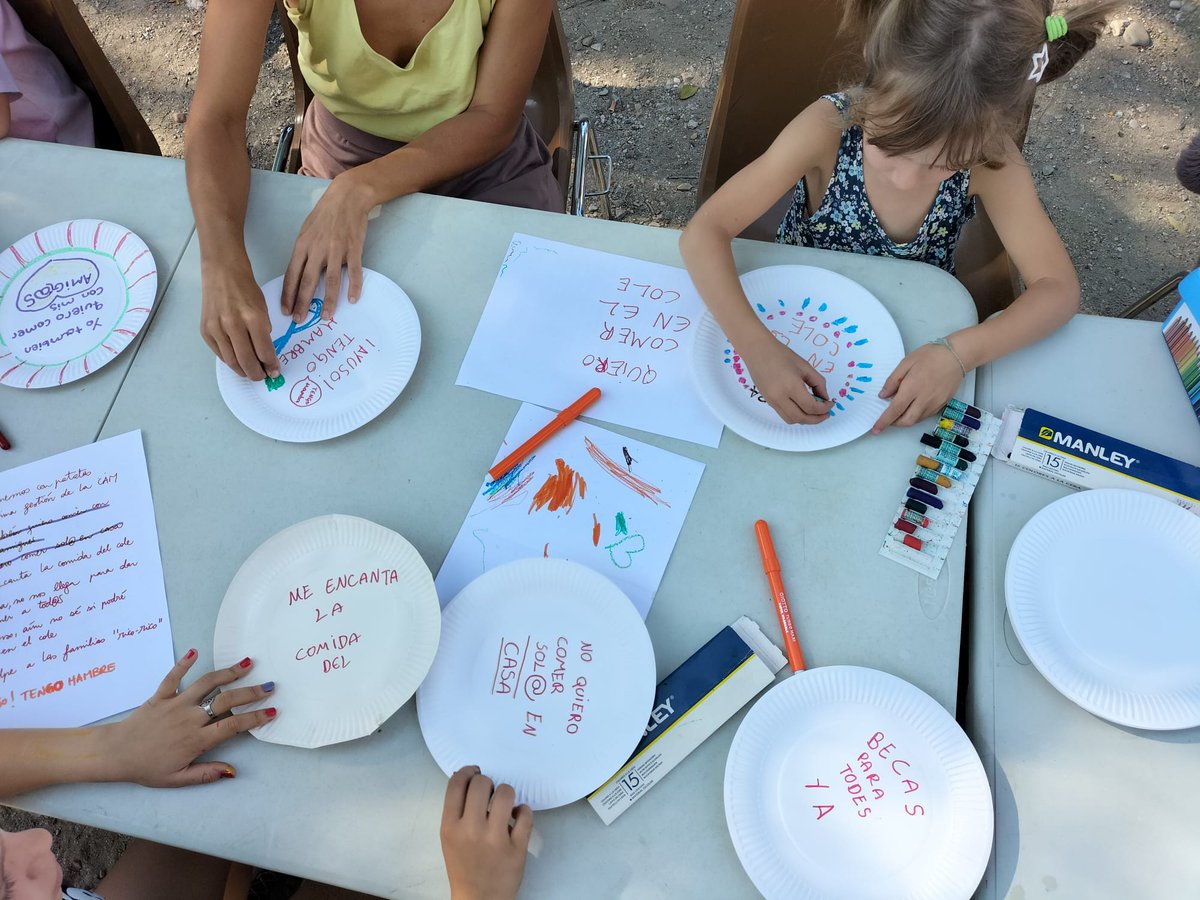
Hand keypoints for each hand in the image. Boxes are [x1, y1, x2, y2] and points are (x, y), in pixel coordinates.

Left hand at [100, 651, 275, 786]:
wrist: (114, 754)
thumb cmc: (146, 768)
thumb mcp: (176, 779)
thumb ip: (205, 774)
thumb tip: (232, 771)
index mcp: (196, 740)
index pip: (233, 726)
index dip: (255, 718)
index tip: (272, 711)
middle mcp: (190, 718)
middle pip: (226, 700)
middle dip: (251, 692)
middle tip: (270, 685)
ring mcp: (176, 704)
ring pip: (207, 684)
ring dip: (228, 672)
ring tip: (247, 663)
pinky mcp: (160, 695)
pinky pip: (174, 676)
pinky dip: (184, 662)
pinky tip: (195, 650)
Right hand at [200, 258, 279, 380]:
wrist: (222, 273)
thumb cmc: (246, 289)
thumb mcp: (263, 309)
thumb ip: (263, 332)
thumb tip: (265, 356)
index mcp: (252, 318)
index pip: (264, 351)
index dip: (271, 366)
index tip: (275, 372)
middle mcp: (232, 324)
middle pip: (247, 361)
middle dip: (257, 374)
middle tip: (263, 376)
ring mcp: (216, 328)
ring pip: (231, 361)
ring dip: (243, 371)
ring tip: (252, 372)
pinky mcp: (205, 331)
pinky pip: (219, 354)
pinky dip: (230, 361)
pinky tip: (238, 362)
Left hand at [280, 173, 372, 323]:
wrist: (347, 198)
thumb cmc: (325, 215)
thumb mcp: (306, 231)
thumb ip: (303, 253)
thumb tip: (298, 274)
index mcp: (302, 245)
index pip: (291, 275)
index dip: (288, 294)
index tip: (285, 310)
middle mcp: (317, 250)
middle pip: (307, 281)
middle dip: (302, 303)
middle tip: (299, 320)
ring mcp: (337, 250)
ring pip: (330, 280)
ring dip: (327, 300)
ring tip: (325, 316)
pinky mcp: (354, 250)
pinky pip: (354, 272)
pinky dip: (354, 287)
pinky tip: (352, 300)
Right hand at [441, 766, 532, 899]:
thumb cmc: (463, 866)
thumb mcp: (450, 838)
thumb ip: (457, 810)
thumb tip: (468, 777)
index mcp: (450, 826)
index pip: (457, 783)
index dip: (468, 771)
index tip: (475, 773)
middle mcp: (470, 830)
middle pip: (482, 783)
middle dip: (488, 783)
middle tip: (490, 794)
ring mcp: (495, 839)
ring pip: (506, 793)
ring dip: (507, 794)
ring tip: (505, 806)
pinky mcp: (517, 848)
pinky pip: (526, 814)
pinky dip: (523, 811)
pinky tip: (518, 818)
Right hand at [738, 332, 834, 424]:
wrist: (758, 351)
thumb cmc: (782, 354)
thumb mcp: (805, 366)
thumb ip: (818, 383)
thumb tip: (824, 398)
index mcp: (791, 386)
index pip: (810, 407)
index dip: (823, 408)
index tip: (830, 404)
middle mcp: (780, 397)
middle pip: (801, 418)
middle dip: (816, 419)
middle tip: (825, 413)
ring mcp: (772, 401)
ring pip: (791, 420)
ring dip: (805, 419)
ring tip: (814, 412)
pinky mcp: (768, 401)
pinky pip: (784, 414)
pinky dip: (796, 415)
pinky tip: (802, 407)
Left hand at [872, 342, 964, 432]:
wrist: (957, 355)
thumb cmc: (931, 355)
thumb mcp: (906, 363)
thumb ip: (893, 381)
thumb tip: (883, 396)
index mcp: (912, 388)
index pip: (895, 410)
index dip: (884, 421)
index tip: (876, 429)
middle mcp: (924, 399)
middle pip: (906, 421)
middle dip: (894, 423)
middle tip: (887, 418)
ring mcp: (935, 403)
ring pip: (916, 420)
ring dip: (905, 420)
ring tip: (899, 410)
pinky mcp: (942, 404)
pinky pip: (926, 415)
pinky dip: (916, 415)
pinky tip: (913, 406)